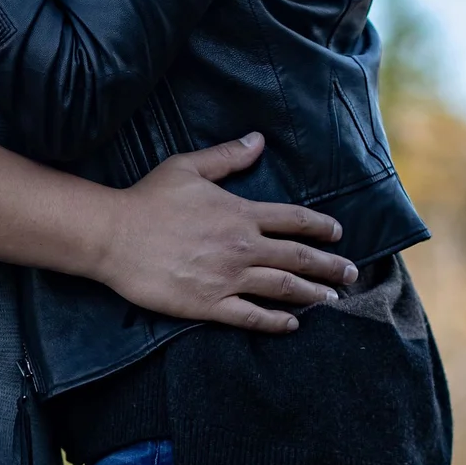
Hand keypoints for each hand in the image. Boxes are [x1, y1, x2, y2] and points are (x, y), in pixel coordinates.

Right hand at [95, 133, 356, 333]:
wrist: (114, 236)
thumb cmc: (148, 199)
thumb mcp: (189, 168)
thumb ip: (228, 157)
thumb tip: (258, 140)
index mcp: (241, 213)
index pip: (294, 219)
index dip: (321, 226)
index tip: (337, 233)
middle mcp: (242, 247)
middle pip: (299, 257)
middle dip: (330, 266)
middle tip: (351, 274)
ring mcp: (228, 278)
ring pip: (284, 288)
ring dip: (313, 294)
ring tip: (332, 300)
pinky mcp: (209, 304)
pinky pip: (252, 316)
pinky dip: (276, 322)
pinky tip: (292, 324)